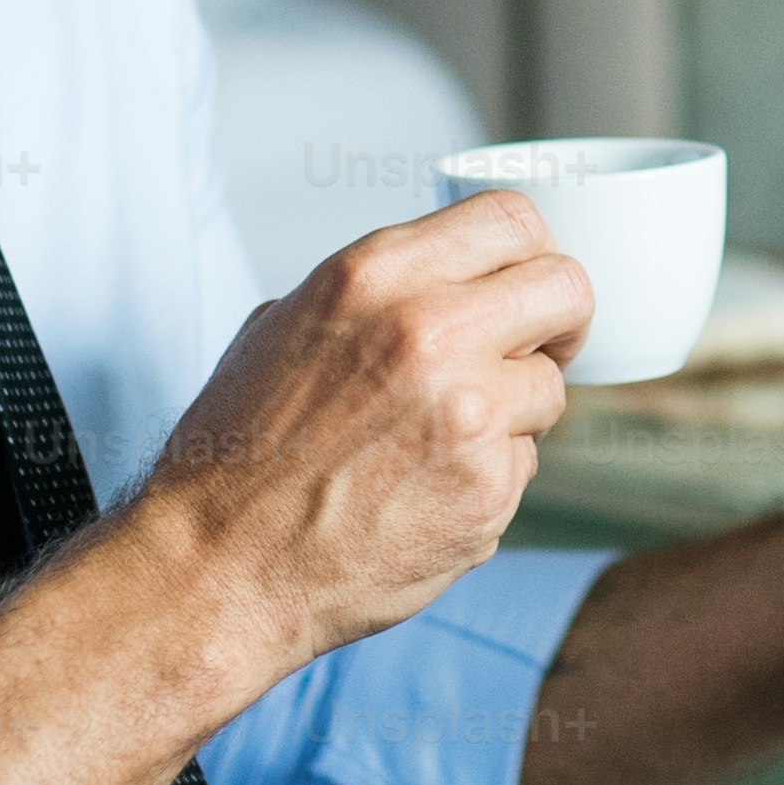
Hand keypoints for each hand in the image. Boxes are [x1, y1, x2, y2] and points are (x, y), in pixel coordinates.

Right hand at [120, 191, 587, 673]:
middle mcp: (429, 330)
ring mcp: (468, 412)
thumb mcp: (285, 326)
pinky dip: (489, 478)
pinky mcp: (488, 488)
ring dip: (515, 412)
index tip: (524, 288)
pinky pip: (526, 464)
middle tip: (531, 353)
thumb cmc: (236, 456)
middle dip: (558, 322)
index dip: (530, 255)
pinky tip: (425, 493)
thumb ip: (376, 294)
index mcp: (375, 276)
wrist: (217, 565)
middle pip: (566, 287)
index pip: (511, 220)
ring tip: (440, 443)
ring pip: (551, 386)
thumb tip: (444, 282)